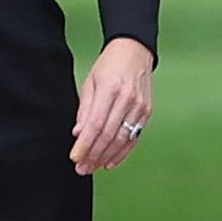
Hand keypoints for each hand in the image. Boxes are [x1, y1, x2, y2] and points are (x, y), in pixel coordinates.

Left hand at [70, 37, 153, 175]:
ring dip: (106, 157)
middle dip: (93, 155)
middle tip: (81, 168)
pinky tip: (110, 161)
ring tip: (93, 167)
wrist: (135, 52)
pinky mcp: (147, 112)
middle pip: (108, 135)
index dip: (84, 145)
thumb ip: (85, 109)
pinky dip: (122, 152)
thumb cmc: (109, 65)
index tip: (74, 157)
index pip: (95, 124)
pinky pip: (134, 137)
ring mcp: (140, 106)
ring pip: (122, 139)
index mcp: (110, 88)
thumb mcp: (90, 82)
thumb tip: (78, 133)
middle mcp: (127, 98)